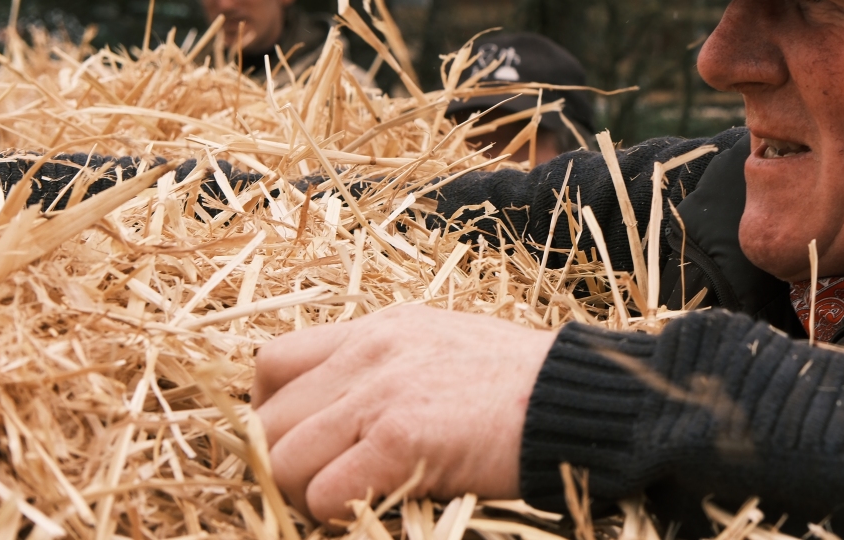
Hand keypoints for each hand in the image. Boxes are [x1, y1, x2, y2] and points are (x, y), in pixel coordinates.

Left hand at [253, 303, 555, 524]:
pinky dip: (337, 514)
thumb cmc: (522, 386)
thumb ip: (388, 370)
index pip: (272, 362)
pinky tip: (381, 505)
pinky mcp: (398, 437)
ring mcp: (380, 393)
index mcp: (379, 328)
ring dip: (308, 494)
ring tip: (355, 498)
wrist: (577, 399)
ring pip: (283, 461)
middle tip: (325, 485)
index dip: (273, 412)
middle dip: (286, 463)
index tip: (302, 442)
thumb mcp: (444, 349)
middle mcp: (369, 352)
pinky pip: (323, 494)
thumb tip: (342, 416)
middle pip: (267, 419)